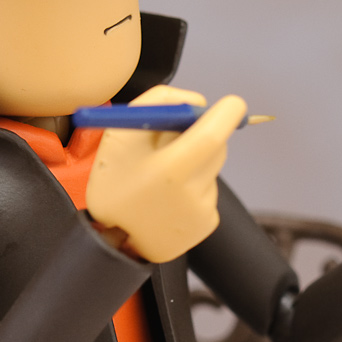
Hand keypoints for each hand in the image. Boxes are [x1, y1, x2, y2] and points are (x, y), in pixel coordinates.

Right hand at [86, 85, 246, 262]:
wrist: (111, 239)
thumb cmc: (114, 180)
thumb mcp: (121, 132)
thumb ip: (160, 102)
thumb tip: (200, 103)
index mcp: (168, 169)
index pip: (214, 133)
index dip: (227, 114)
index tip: (231, 104)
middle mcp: (190, 193)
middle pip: (218, 148)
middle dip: (205, 136)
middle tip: (177, 140)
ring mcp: (201, 212)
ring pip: (212, 168)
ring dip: (195, 162)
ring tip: (164, 177)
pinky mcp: (207, 224)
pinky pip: (209, 189)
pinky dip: (195, 186)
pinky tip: (170, 197)